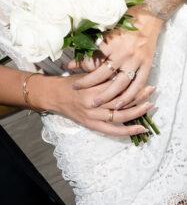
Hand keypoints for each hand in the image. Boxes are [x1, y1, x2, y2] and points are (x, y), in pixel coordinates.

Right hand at [32, 70, 154, 136]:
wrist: (53, 95)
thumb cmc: (70, 82)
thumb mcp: (85, 75)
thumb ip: (101, 76)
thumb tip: (122, 74)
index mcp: (91, 87)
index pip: (116, 86)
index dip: (130, 83)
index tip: (143, 78)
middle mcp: (93, 102)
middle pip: (120, 100)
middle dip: (138, 95)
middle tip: (151, 90)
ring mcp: (92, 115)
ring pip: (120, 115)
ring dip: (137, 112)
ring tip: (149, 106)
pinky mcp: (91, 124)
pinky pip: (112, 130)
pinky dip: (127, 130)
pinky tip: (140, 128)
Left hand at [67, 7, 162, 103]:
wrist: (147, 17)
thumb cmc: (123, 23)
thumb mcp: (104, 33)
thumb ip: (89, 49)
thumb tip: (70, 63)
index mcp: (110, 44)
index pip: (93, 62)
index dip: (82, 71)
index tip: (74, 78)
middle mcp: (123, 54)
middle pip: (104, 75)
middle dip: (90, 86)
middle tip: (80, 94)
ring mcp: (135, 60)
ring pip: (120, 84)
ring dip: (109, 96)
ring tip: (98, 104)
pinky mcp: (146, 64)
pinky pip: (138, 84)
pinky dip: (130, 95)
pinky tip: (121, 104)